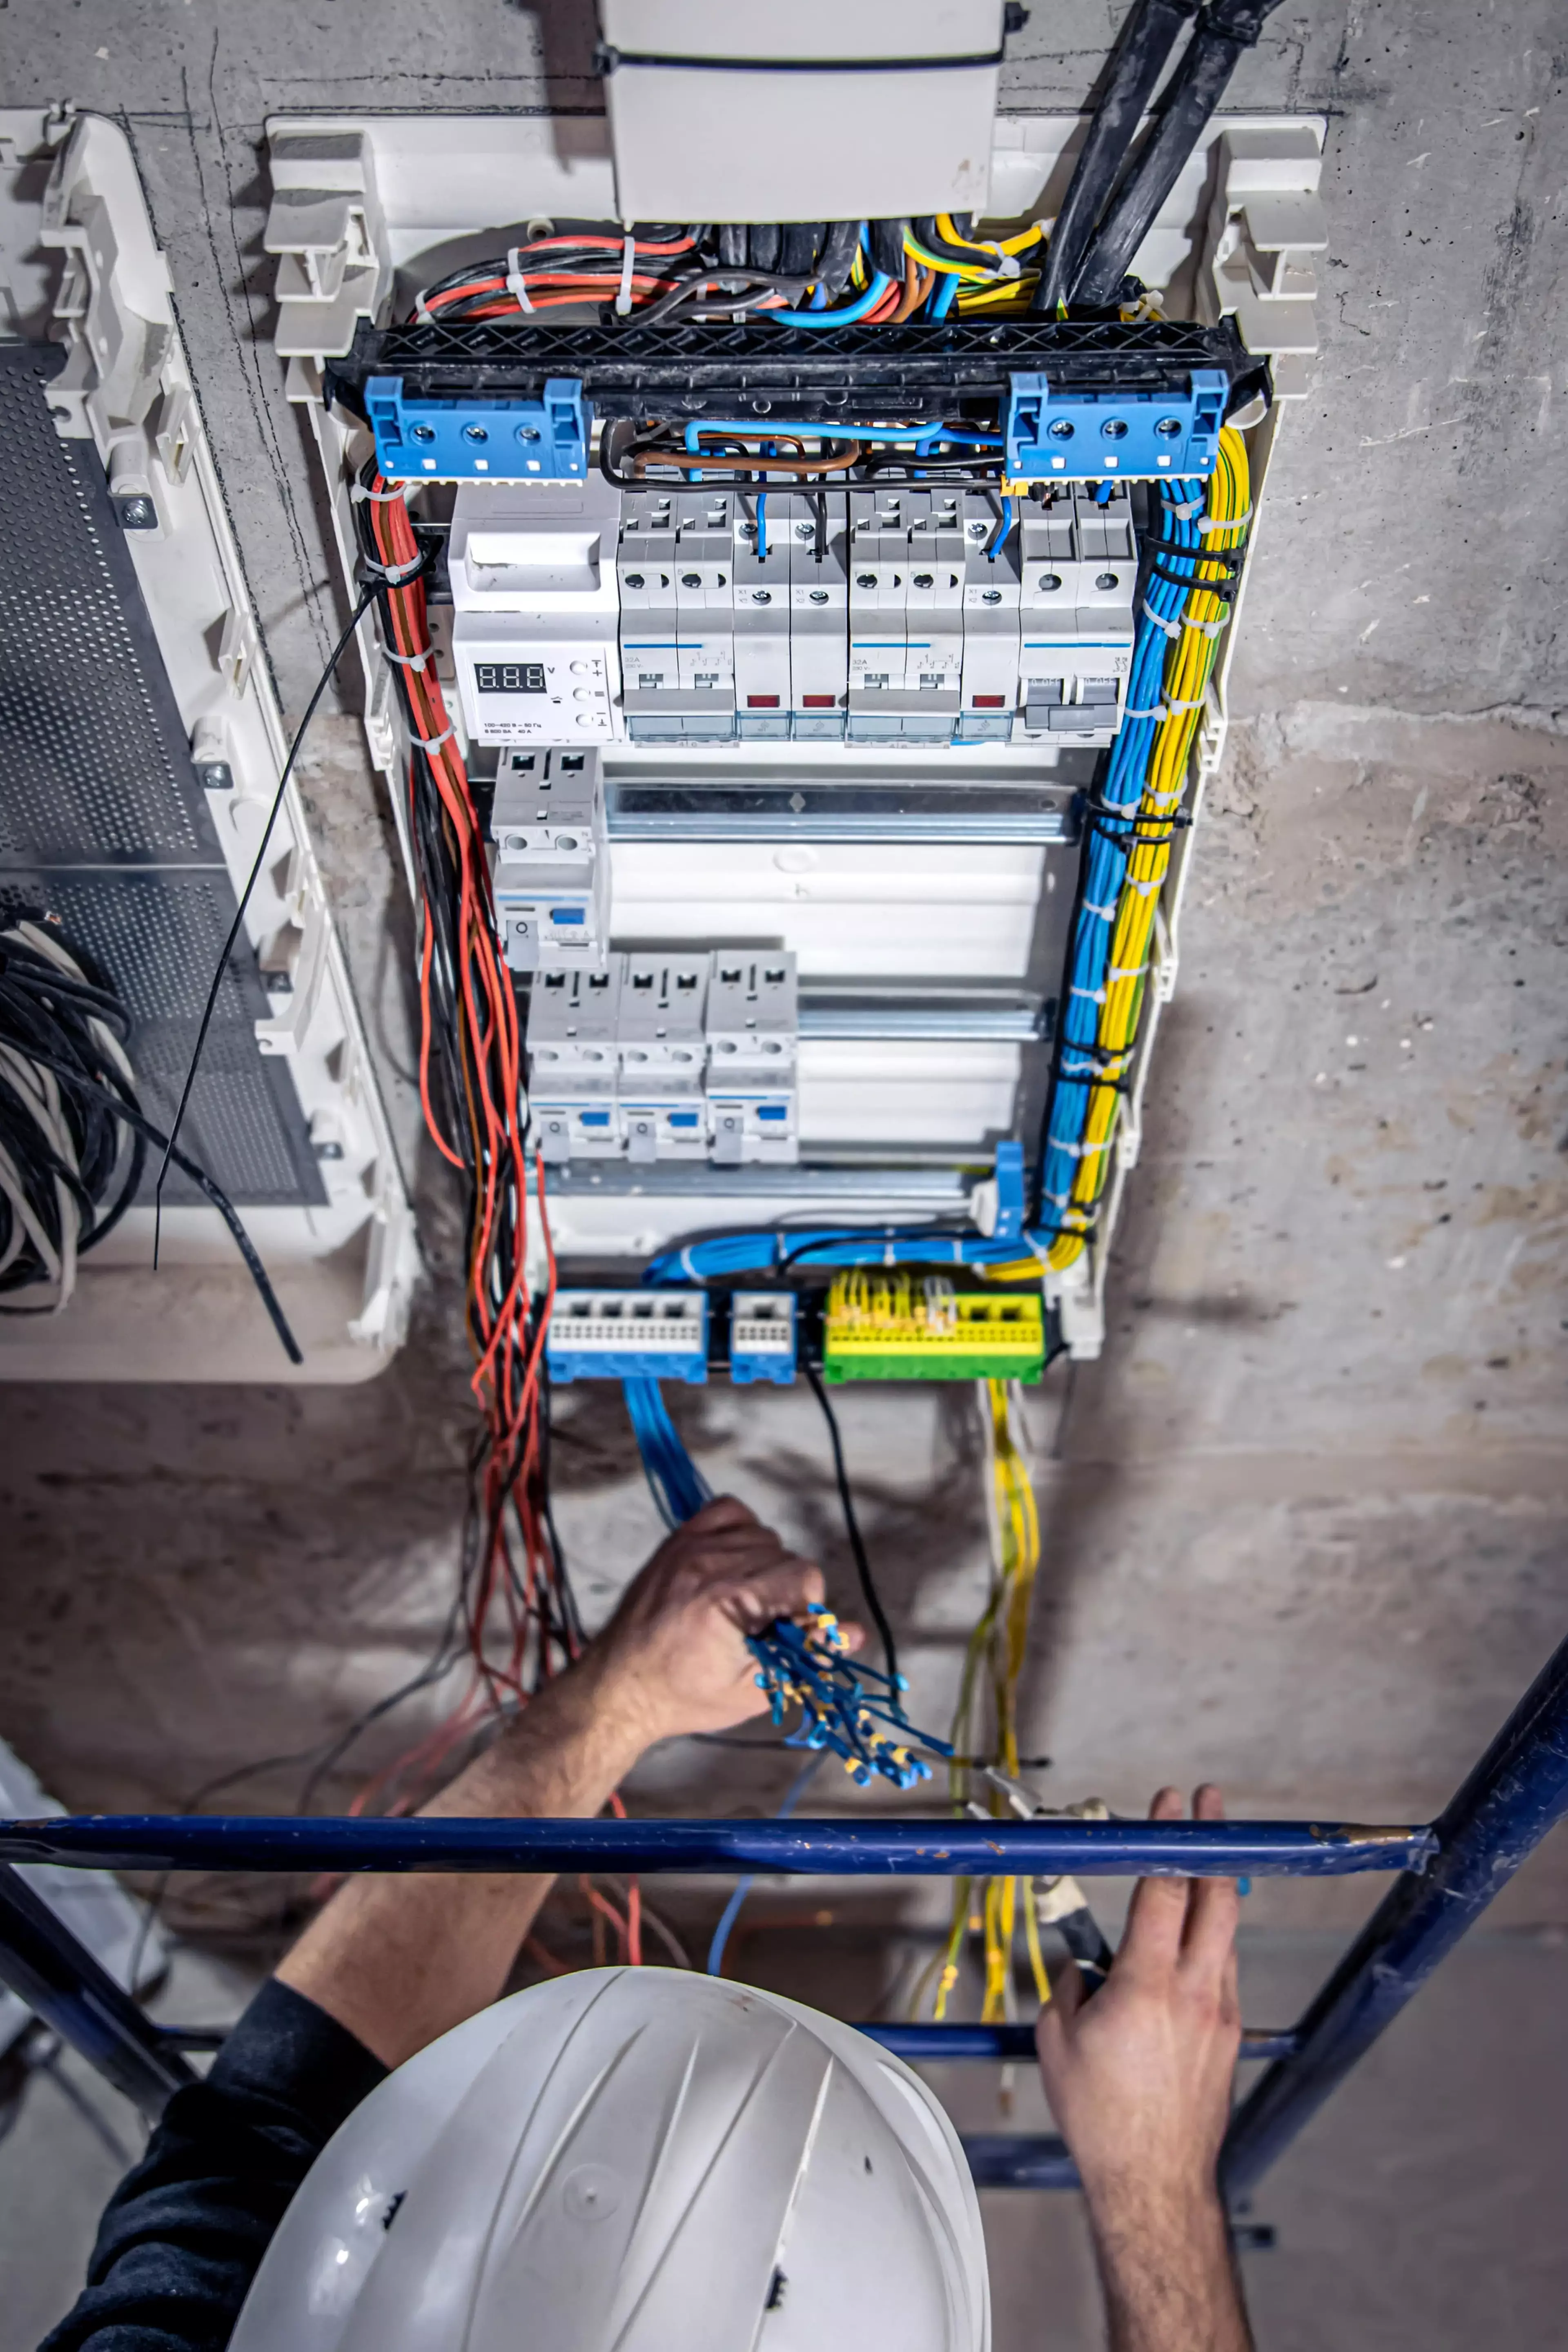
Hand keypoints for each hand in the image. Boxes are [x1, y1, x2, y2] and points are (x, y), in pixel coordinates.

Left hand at [590, 1496, 860, 1749]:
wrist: (619, 1686)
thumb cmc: (686, 1695)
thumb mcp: (753, 1691)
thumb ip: (806, 1658)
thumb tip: (855, 1633)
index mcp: (729, 1600)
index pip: (804, 1575)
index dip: (806, 1609)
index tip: (785, 1636)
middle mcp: (710, 1563)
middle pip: (786, 1556)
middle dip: (786, 1593)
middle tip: (760, 1628)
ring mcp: (690, 1546)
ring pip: (763, 1535)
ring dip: (764, 1565)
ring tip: (742, 1603)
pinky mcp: (677, 1540)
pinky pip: (730, 1511)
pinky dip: (741, 1532)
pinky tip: (732, 1566)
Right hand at [1035, 1785, 1240, 2220]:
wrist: (1152, 2180)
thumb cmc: (1101, 2118)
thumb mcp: (1058, 2042)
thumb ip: (1068, 1990)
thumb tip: (1080, 1971)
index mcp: (1145, 1986)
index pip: (1164, 1890)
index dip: (1167, 1839)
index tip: (1170, 1804)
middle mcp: (1192, 1992)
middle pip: (1217, 1898)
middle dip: (1213, 1842)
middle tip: (1209, 1806)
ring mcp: (1219, 2013)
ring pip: (1225, 1932)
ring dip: (1215, 1889)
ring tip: (1203, 1858)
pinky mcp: (1228, 2034)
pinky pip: (1223, 1970)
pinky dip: (1212, 1940)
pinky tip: (1196, 1936)